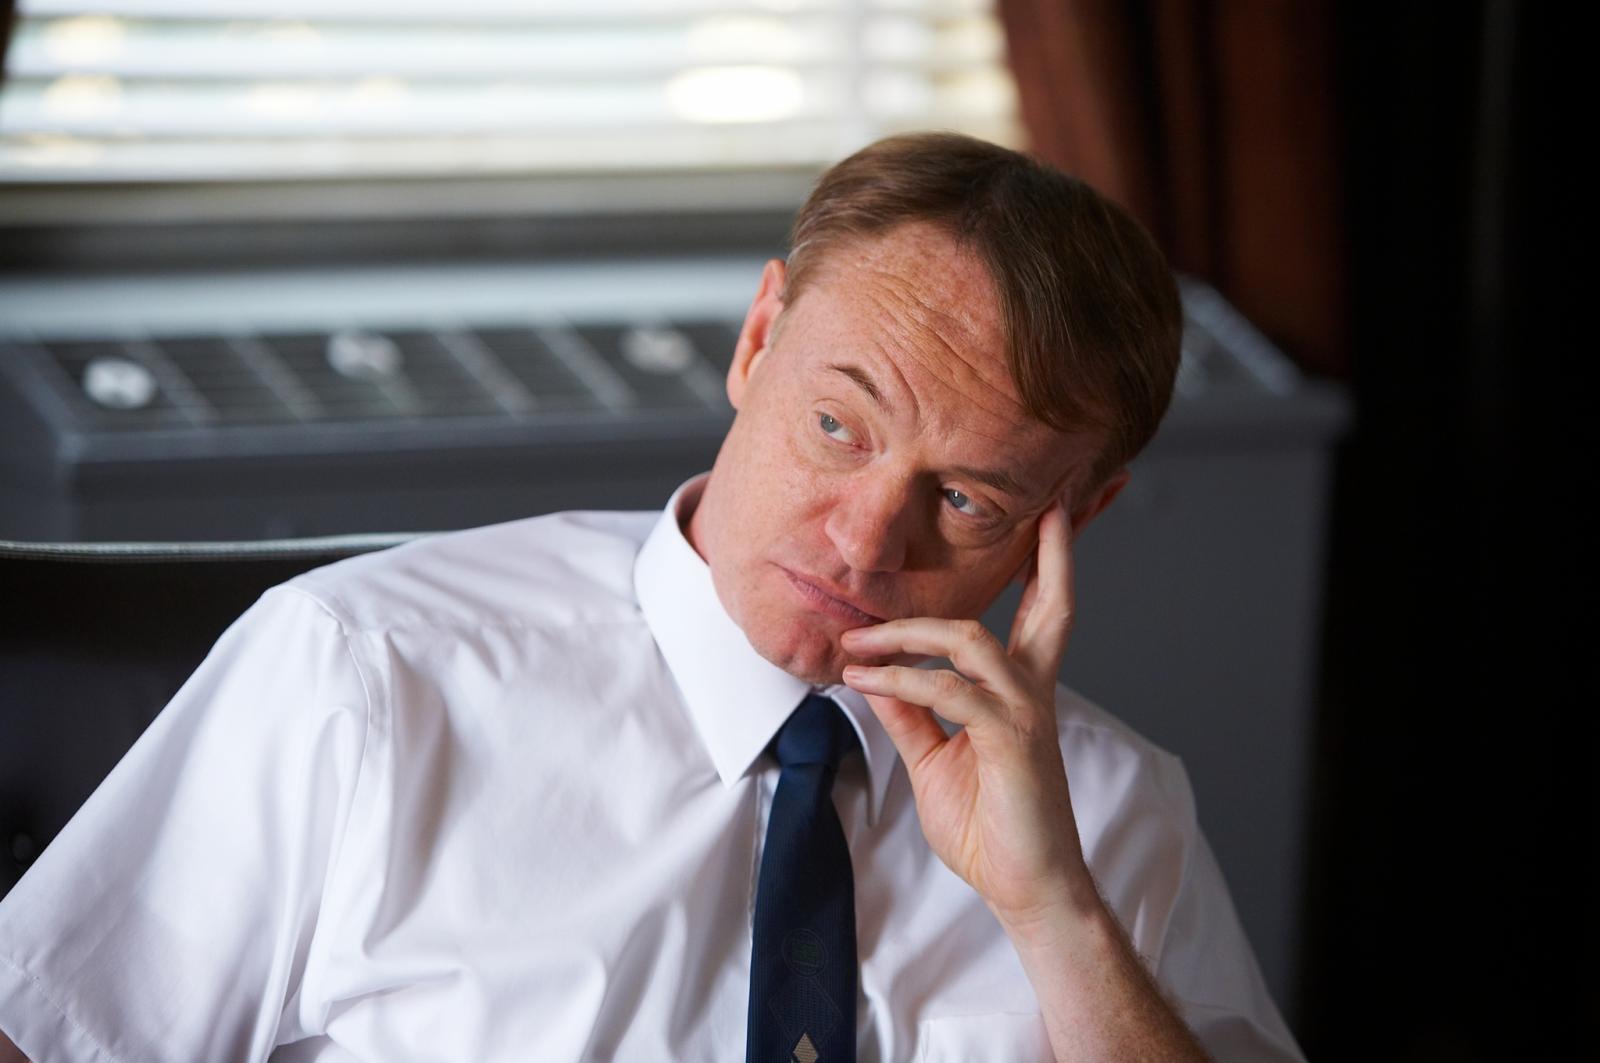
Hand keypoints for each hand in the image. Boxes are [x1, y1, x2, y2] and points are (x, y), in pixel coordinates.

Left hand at [840, 495, 1092, 927]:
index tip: (1041, 523)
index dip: (1042, 569)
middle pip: (1054, 605)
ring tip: (857, 640)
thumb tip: (874, 676)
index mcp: (1020, 692)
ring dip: (909, 631)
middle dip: (1053, 553)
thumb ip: (910, 714)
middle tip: (1049, 503)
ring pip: (973, 640)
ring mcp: (1025, 712)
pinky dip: (901, 679)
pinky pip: (949, 692)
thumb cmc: (989, 826)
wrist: (1026, 889)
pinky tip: (864, 680)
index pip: (1036, 616)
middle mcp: (1031, 691)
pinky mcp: (1011, 739)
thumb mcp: (934, 761)